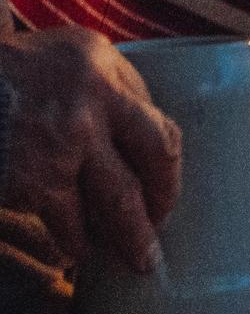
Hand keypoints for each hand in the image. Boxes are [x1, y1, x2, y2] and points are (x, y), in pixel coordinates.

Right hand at [0, 26, 182, 269]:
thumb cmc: (16, 65)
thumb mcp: (76, 53)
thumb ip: (115, 89)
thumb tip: (145, 144)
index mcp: (106, 76)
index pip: (161, 135)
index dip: (168, 177)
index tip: (166, 198)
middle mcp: (88, 110)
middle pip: (142, 176)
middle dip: (152, 220)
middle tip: (154, 251)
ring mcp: (56, 149)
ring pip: (106, 208)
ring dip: (119, 241)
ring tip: (127, 260)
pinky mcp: (24, 180)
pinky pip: (61, 220)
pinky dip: (71, 239)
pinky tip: (75, 249)